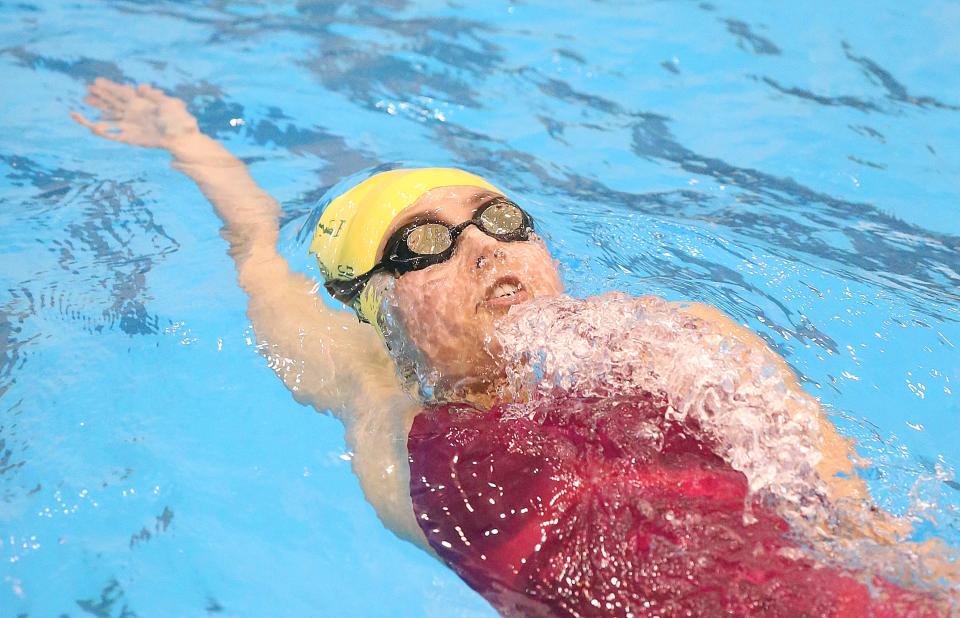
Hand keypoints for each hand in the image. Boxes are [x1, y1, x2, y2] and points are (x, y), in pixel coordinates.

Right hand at [72, 78, 199, 149]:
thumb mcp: (170, 104)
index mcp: (141, 103)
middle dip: (99, 97)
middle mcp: (133, 113)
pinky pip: (113, 135)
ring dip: (97, 113)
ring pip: (109, 118)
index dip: (108, 87)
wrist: (182, 139)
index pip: (121, 93)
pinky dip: (102, 131)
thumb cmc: (179, 120)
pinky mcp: (130, 138)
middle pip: (112, 103)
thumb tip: (141, 87)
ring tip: (80, 110)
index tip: (95, 81)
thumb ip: (155, 96)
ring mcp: (131, 125)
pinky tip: (91, 127)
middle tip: (86, 90)